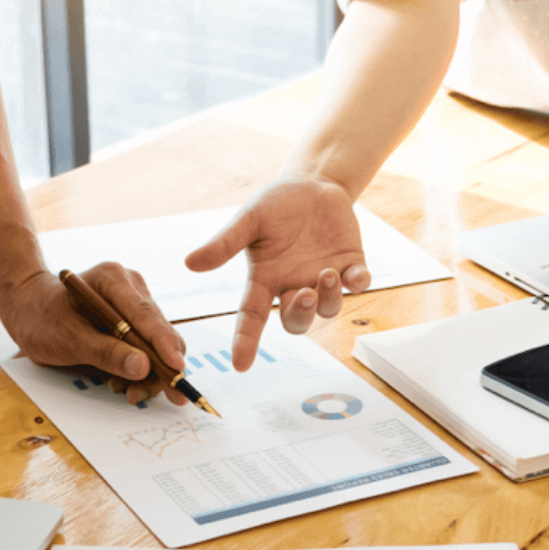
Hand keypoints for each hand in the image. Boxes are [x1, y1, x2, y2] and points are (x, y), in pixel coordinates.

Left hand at [1, 264, 187, 405]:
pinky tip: (123, 382)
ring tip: (128, 392)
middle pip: (159, 330)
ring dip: (151, 372)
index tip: (176, 368)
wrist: (28, 309)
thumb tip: (143, 367)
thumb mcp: (67, 339)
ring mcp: (134, 302)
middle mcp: (130, 287)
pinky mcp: (134, 319)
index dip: (164, 344)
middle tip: (169, 396)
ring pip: (158, 342)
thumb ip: (106, 352)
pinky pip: (148, 346)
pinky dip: (141, 368)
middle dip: (163, 366)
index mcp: (112, 280)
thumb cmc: (41, 318)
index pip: (145, 314)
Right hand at [185, 175, 370, 370]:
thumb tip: (190, 263)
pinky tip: (355, 274)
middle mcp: (293, 285)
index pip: (251, 317)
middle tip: (304, 295)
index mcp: (265, 279)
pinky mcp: (350, 265)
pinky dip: (358, 283)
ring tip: (327, 273)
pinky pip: (358, 284)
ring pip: (327, 309)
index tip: (240, 365)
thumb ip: (225, 243)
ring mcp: (322, 278)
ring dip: (328, 297)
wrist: (313, 183)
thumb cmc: (275, 204)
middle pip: (295, 321)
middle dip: (300, 314)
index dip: (245, 341)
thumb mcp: (249, 219)